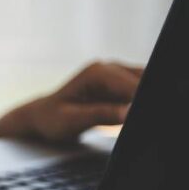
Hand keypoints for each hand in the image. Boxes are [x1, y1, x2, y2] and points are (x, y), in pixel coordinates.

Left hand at [21, 61, 142, 142]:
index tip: (137, 115)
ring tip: (127, 120)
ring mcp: (116, 75)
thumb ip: (100, 115)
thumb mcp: (72, 121)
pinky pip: (140, 91)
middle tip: (133, 120)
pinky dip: (140, 102)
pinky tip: (130, 117)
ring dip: (143, 101)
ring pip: (145, 83)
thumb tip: (128, 112)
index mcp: (97, 73)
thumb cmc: (52, 119)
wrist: (43, 117)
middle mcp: (108, 68)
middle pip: (144, 80)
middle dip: (145, 100)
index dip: (143, 101)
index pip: (133, 86)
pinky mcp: (121, 86)